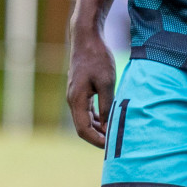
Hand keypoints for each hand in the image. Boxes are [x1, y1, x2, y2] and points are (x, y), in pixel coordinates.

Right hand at [66, 23, 115, 148]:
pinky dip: (96, 118)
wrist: (86, 38)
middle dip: (97, 138)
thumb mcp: (107, 82)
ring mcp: (75, 95)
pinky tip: (107, 120)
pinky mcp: (80, 90)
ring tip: (113, 135)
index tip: (110, 147)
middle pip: (83, 127)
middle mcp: (73, 100)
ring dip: (97, 128)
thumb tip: (108, 125)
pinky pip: (86, 110)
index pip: (83, 130)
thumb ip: (107, 105)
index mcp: (77, 100)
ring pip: (84, 119)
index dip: (96, 141)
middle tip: (114, 144)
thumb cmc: (97, 58)